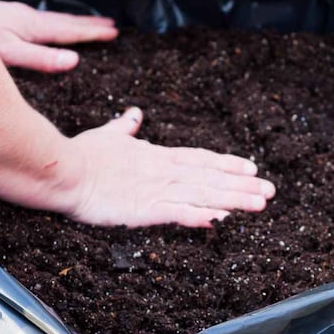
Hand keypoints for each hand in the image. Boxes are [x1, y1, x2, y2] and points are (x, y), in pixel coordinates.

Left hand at [0, 0, 117, 72]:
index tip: (113, 33)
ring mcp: (18, 16)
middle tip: (112, 27)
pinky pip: (43, 21)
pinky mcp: (8, 18)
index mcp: (34, 27)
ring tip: (92, 25)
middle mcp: (28, 18)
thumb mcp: (10, 53)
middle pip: (67, 22)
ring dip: (76, 23)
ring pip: (55, 20)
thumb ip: (41, 59)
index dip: (93, 33)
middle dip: (90, 25)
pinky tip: (52, 28)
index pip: (71, 31)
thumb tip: (74, 61)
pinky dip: (58, 24)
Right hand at [55, 108, 275, 227]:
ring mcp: (158, 189)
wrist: (62, 169)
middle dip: (243, 185)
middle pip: (212, 178)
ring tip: (260, 204)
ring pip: (204, 194)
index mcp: (158, 156)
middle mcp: (165, 171)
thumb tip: (133, 113)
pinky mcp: (146, 209)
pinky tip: (220, 220)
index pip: (202, 159)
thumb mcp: (108, 136)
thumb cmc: (82, 154)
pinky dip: (200, 215)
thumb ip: (125, 128)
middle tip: (271, 190)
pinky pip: (178, 212)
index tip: (252, 168)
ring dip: (234, 199)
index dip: (228, 165)